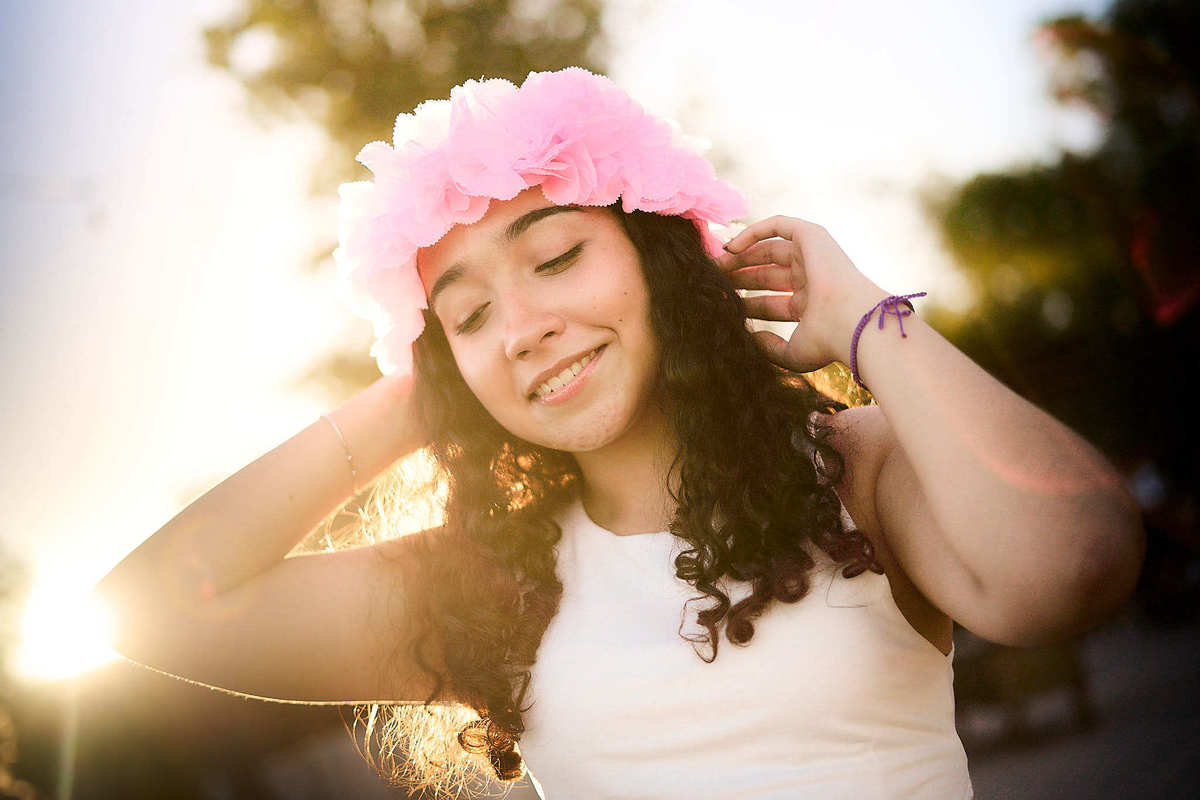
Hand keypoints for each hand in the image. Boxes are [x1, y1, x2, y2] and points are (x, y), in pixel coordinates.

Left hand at [716, 216, 888, 371]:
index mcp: (809, 306)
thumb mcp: (792, 354)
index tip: (719, 305)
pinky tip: (730, 247)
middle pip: (766, 274)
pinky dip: (753, 232)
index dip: (744, 302)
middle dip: (738, 277)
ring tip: (714, 266)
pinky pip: (777, 225)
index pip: (769, 302)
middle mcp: (811, 279)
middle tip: (712, 281)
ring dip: (740, 256)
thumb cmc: (826, 341)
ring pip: (768, 250)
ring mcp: (813, 257)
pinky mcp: (812, 236)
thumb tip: (751, 337)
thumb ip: (769, 348)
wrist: (851, 321)